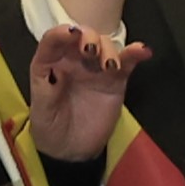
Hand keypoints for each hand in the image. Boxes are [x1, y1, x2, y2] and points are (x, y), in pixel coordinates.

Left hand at [25, 23, 150, 161]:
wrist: (71, 152)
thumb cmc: (50, 127)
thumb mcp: (41, 109)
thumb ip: (47, 87)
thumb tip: (58, 67)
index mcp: (52, 63)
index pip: (54, 40)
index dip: (61, 33)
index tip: (71, 33)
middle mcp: (74, 61)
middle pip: (84, 37)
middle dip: (89, 37)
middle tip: (91, 51)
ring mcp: (96, 69)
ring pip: (106, 46)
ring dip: (109, 50)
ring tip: (111, 67)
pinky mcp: (116, 80)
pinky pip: (127, 62)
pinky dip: (135, 54)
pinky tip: (142, 51)